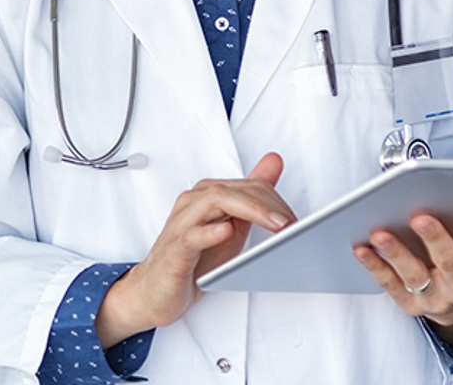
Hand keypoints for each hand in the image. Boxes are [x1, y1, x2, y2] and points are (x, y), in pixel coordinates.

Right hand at [95, 153, 293, 347]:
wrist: (156, 291)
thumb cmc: (193, 259)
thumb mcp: (231, 225)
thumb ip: (252, 196)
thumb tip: (274, 162)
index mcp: (208, 196)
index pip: (246, 186)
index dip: (275, 200)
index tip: (296, 221)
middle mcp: (193, 203)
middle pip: (232, 190)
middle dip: (267, 204)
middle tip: (291, 222)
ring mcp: (182, 224)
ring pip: (213, 202)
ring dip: (249, 210)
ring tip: (274, 224)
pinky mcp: (175, 250)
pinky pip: (192, 236)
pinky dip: (210, 232)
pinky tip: (226, 231)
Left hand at [354, 200, 452, 345]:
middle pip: (449, 262)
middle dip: (435, 238)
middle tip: (420, 217)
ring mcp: (437, 298)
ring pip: (415, 275)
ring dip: (396, 253)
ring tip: (380, 234)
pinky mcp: (412, 305)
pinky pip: (392, 285)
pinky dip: (376, 266)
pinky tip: (362, 249)